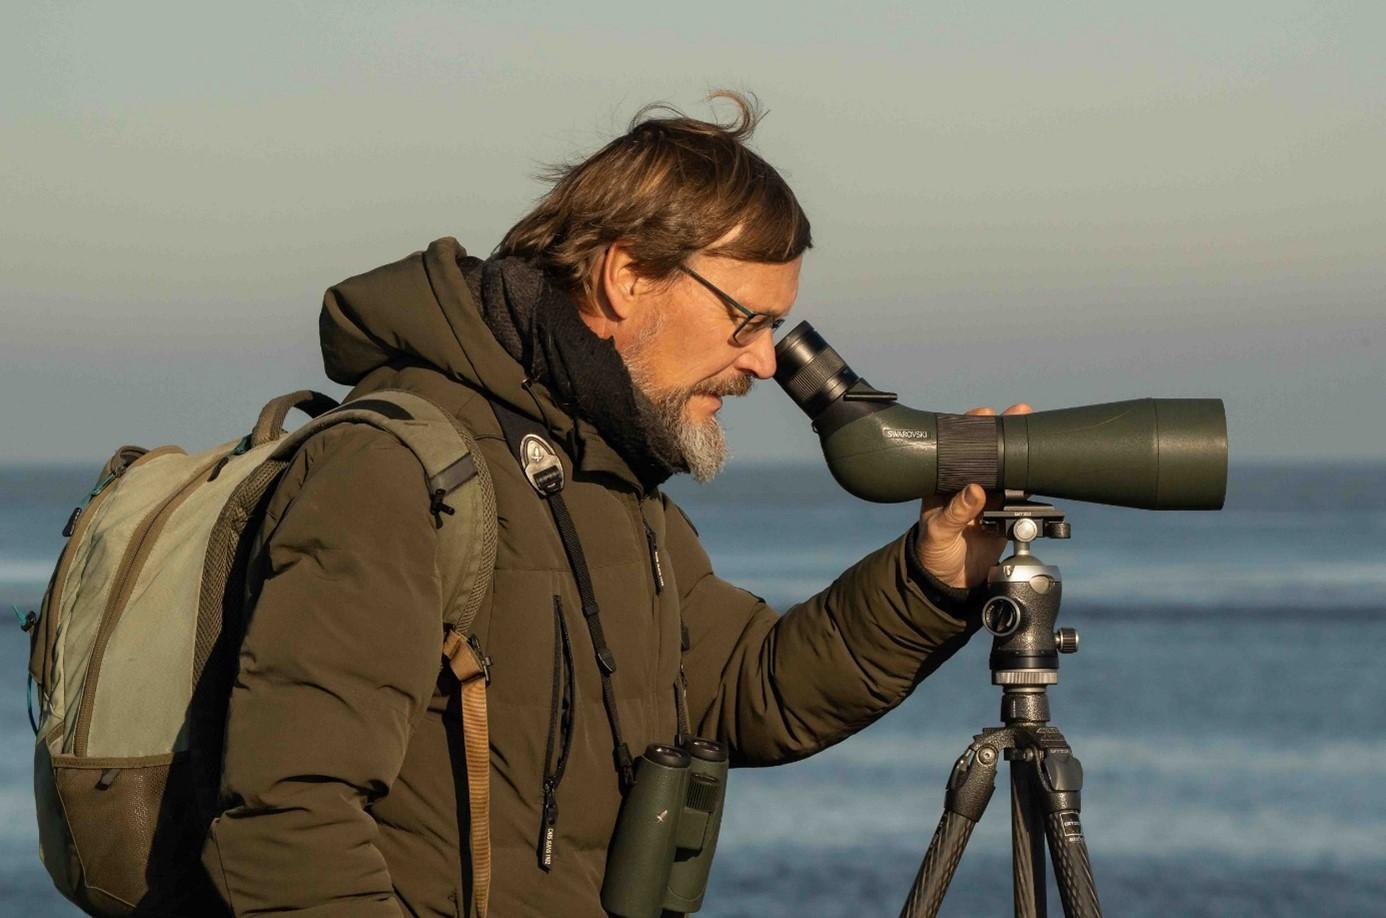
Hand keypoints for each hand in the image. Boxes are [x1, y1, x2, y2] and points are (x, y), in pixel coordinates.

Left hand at [917, 403, 1033, 588]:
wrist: (949, 581)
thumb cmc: (933, 551)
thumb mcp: (938, 531)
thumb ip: (955, 513)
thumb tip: (975, 491)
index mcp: (945, 482)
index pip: (957, 448)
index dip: (970, 428)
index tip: (984, 415)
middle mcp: (967, 484)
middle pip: (987, 453)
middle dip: (1003, 432)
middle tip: (1019, 413)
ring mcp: (988, 497)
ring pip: (1007, 470)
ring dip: (1020, 454)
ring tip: (1033, 434)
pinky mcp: (1004, 514)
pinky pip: (1020, 495)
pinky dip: (1030, 483)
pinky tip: (1039, 469)